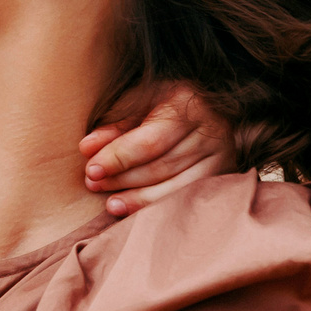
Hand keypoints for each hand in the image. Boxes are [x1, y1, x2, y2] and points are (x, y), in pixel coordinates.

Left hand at [80, 81, 235, 215]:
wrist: (206, 102)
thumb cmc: (163, 100)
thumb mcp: (138, 102)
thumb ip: (114, 126)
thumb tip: (87, 149)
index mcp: (189, 104)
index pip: (150, 141)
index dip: (119, 158)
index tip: (91, 170)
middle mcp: (213, 131)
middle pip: (161, 167)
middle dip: (123, 179)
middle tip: (93, 184)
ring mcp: (223, 156)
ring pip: (175, 187)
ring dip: (137, 198)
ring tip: (109, 202)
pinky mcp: (223, 175)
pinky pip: (187, 198)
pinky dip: (157, 206)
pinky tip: (132, 210)